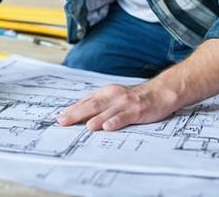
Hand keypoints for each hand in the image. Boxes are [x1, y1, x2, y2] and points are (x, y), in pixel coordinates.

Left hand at [56, 81, 177, 130]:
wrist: (160, 92)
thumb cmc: (135, 98)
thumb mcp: (114, 98)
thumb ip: (98, 104)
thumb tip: (78, 114)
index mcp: (105, 93)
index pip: (85, 102)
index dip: (71, 110)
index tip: (58, 118)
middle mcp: (112, 96)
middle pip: (91, 105)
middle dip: (76, 114)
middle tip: (62, 122)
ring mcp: (124, 103)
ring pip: (107, 110)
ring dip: (95, 118)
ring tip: (85, 126)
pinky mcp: (137, 110)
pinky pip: (125, 116)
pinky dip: (116, 121)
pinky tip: (108, 126)